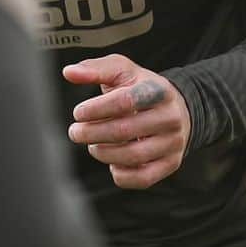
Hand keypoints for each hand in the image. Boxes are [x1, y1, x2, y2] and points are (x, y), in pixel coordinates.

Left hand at [62, 54, 189, 190]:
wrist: (176, 107)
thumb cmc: (140, 87)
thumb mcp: (122, 70)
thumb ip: (95, 69)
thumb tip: (69, 72)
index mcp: (158, 90)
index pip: (125, 101)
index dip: (97, 109)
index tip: (78, 113)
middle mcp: (170, 117)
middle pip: (124, 130)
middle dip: (92, 133)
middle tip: (75, 132)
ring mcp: (173, 142)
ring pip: (133, 156)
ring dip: (103, 153)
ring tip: (91, 145)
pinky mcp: (172, 163)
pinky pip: (143, 178)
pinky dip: (122, 175)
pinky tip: (111, 163)